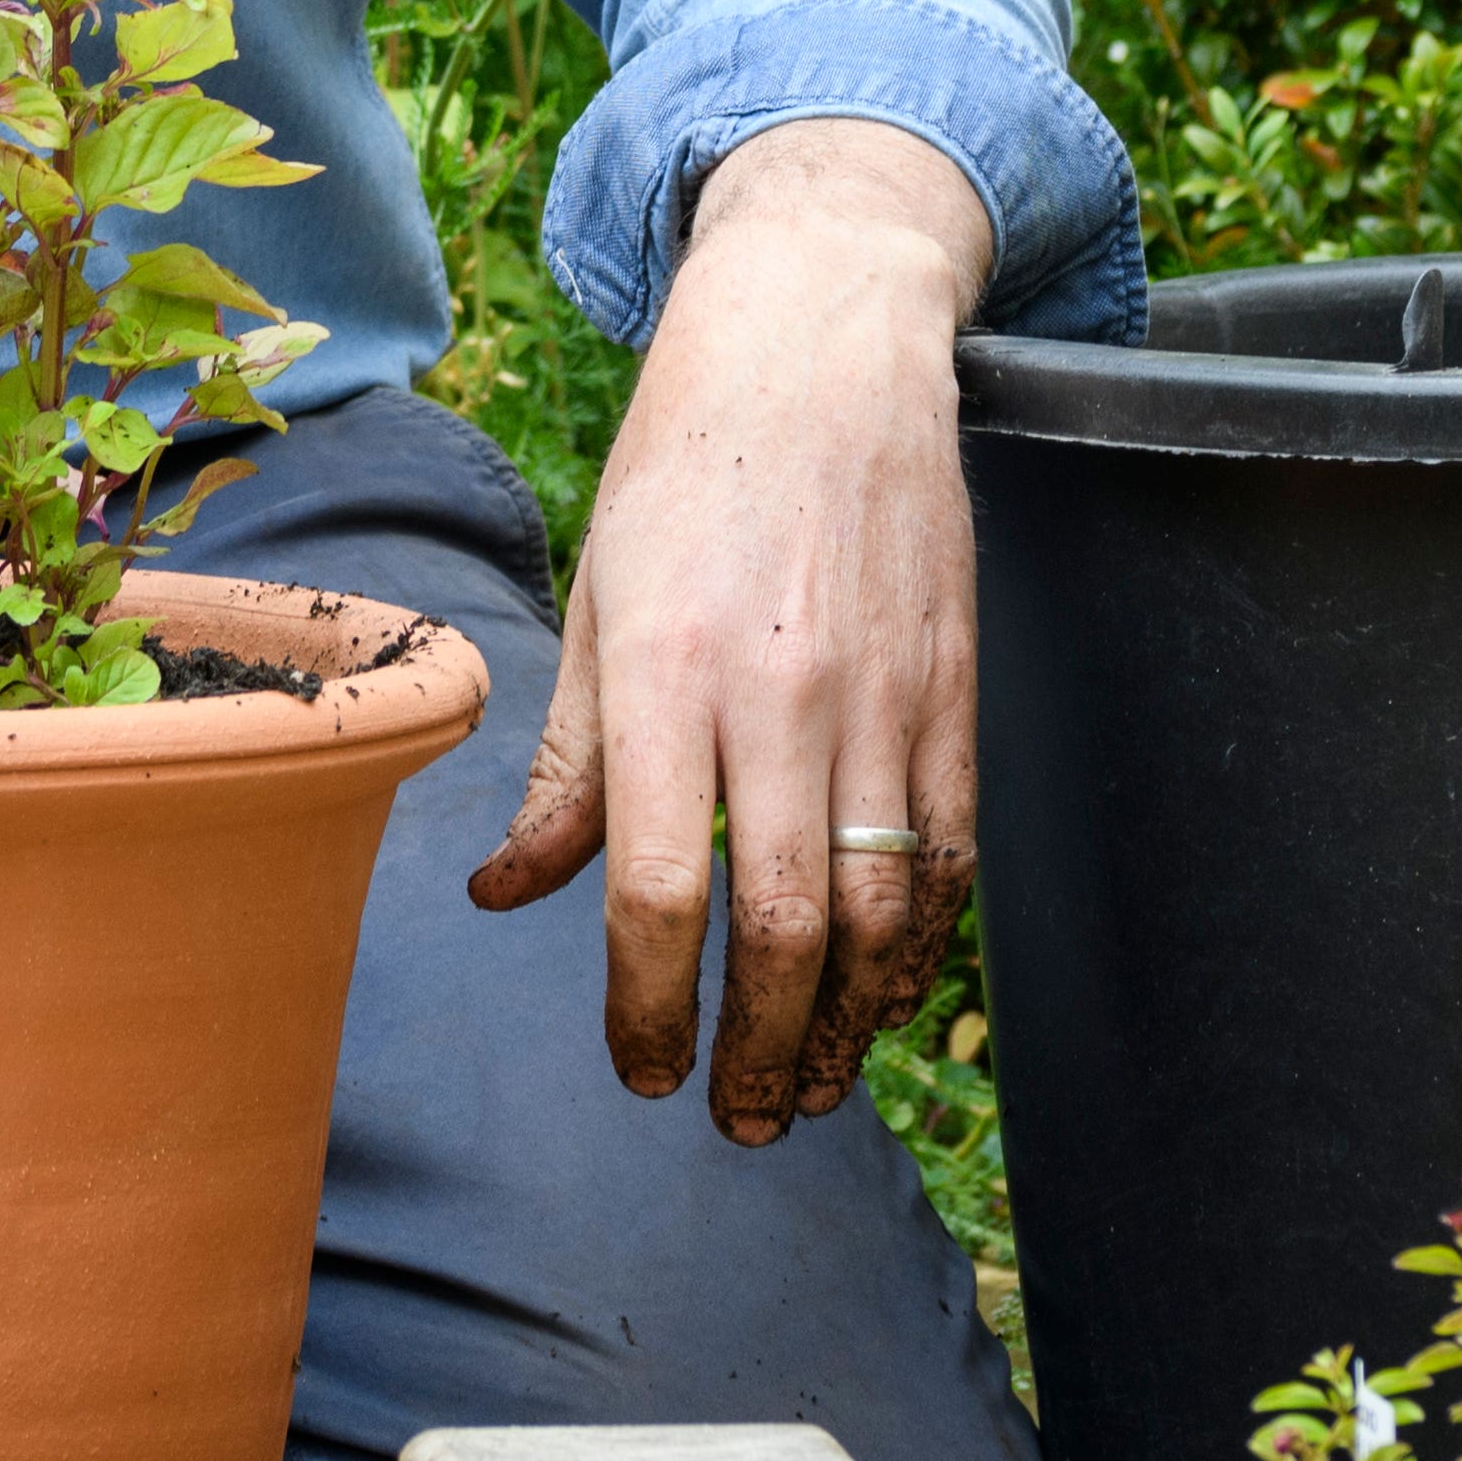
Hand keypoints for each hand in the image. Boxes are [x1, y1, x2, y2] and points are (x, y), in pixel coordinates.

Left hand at [463, 118, 987, 1140]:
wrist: (822, 342)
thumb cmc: (682, 468)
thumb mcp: (593, 600)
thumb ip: (564, 766)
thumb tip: (504, 897)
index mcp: (666, 668)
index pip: (654, 888)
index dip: (644, 1007)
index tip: (640, 1071)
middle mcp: (780, 692)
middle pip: (780, 929)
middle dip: (756, 1053)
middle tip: (734, 1118)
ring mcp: (885, 696)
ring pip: (882, 914)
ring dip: (847, 1027)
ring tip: (808, 1085)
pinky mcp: (956, 691)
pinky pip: (952, 857)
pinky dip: (924, 950)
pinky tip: (885, 995)